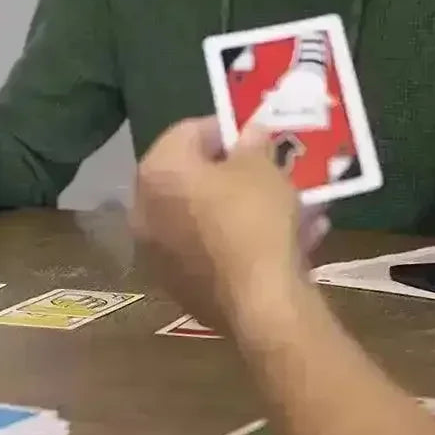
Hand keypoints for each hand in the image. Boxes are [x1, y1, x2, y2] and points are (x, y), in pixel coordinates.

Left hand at [131, 116, 328, 333]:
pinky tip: (290, 242)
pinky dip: (242, 243)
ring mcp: (157, 253)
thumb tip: (250, 132)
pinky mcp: (180, 287)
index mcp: (156, 172)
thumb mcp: (263, 169)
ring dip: (244, 208)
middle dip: (233, 172)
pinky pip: (212, 252)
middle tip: (268, 169)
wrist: (261, 305)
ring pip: (206, 218)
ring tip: (291, 206)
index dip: (224, 129)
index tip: (255, 135)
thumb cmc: (255, 220)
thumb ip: (252, 144)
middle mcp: (144, 210)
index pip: (186, 132)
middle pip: (191, 178)